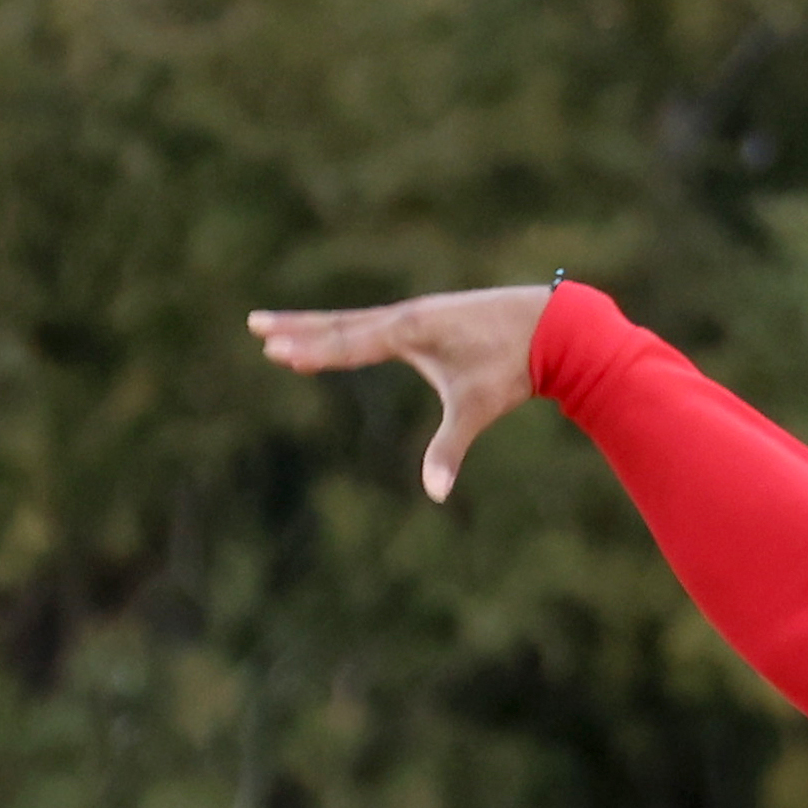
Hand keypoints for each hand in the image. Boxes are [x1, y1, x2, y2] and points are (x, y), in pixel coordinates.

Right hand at [245, 283, 555, 500]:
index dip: (309, 350)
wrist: (552, 325)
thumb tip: (436, 495)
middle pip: (339, 324)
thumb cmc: (512, 366)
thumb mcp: (475, 408)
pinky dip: (350, 328)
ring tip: (281, 327)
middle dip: (296, 328)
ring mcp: (417, 313)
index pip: (347, 344)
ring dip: (317, 325)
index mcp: (408, 331)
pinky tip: (343, 333)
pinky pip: (377, 323)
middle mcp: (406, 316)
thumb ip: (449, 449)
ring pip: (355, 320)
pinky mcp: (430, 317)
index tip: (273, 351)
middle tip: (254, 325)